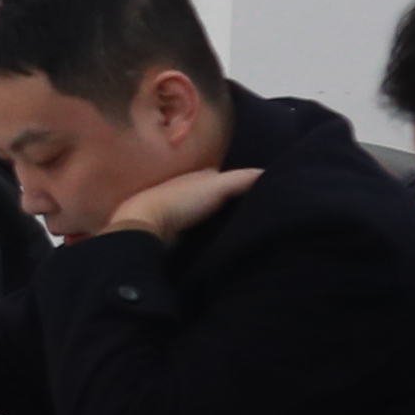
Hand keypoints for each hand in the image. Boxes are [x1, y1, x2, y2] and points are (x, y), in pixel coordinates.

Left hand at [105, 165, 261, 244]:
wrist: (145, 228)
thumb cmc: (181, 201)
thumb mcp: (217, 185)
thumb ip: (242, 179)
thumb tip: (269, 173)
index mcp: (199, 176)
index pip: (230, 178)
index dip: (247, 185)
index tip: (267, 194)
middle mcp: (191, 191)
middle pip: (221, 198)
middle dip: (237, 204)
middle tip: (262, 215)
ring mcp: (182, 212)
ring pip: (213, 215)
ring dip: (226, 221)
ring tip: (250, 230)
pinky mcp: (178, 233)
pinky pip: (203, 231)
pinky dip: (214, 233)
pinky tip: (227, 241)